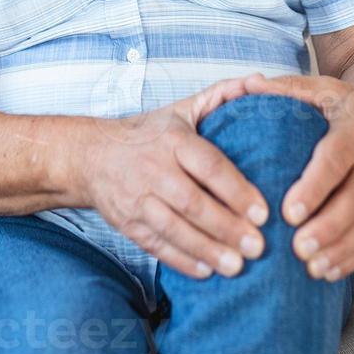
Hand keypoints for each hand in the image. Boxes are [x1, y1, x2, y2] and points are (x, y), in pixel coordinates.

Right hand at [77, 77, 269, 279]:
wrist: (91, 156)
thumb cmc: (148, 133)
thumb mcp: (181, 109)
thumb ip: (222, 95)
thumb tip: (259, 81)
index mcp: (172, 140)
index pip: (208, 166)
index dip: (236, 190)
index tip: (263, 212)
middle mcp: (154, 169)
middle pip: (193, 203)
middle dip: (226, 227)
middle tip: (258, 246)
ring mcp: (138, 199)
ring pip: (174, 229)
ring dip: (207, 249)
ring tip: (237, 266)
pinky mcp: (128, 223)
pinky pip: (156, 246)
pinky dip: (181, 260)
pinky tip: (207, 272)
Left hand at [238, 73, 353, 280]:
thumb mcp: (326, 89)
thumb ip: (288, 90)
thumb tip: (249, 83)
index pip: (335, 162)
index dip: (314, 188)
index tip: (289, 212)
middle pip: (353, 201)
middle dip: (327, 228)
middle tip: (298, 249)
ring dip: (340, 249)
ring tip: (311, 268)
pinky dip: (353, 257)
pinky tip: (328, 273)